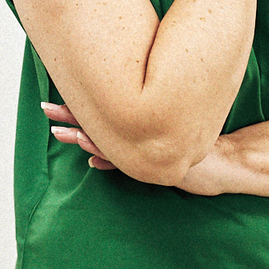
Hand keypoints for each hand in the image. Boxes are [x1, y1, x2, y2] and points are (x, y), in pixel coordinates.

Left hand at [43, 102, 234, 192]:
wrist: (223, 162)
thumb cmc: (190, 143)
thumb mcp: (161, 133)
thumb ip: (136, 125)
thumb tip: (102, 134)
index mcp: (135, 121)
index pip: (98, 110)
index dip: (74, 107)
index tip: (50, 102)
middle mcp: (138, 133)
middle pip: (97, 121)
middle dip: (70, 116)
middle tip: (45, 109)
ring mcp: (144, 149)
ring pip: (108, 140)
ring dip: (84, 136)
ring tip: (61, 133)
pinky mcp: (155, 166)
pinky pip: (126, 163)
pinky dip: (108, 160)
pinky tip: (92, 160)